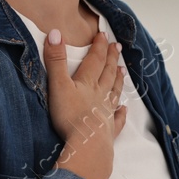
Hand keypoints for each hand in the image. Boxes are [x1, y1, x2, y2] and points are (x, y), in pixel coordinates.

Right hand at [44, 28, 127, 143]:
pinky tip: (124, 109)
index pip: (95, 60)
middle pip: (107, 73)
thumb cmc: (70, 116)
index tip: (104, 35)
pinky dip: (121, 113)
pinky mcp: (108, 130)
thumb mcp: (58, 85)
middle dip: (111, 59)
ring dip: (117, 80)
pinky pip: (116, 119)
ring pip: (113, 92)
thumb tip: (55, 33)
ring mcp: (106, 113)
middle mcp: (100, 95)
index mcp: (88, 83)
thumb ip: (56, 61)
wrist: (87, 144)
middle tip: (117, 47)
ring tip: (122, 70)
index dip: (99, 46)